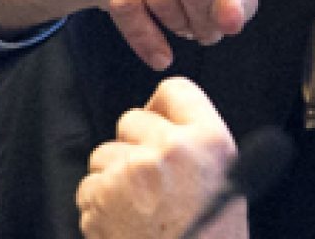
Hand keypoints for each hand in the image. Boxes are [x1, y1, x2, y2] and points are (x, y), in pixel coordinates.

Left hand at [77, 78, 247, 238]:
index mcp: (209, 138)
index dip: (163, 109)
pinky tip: (124, 224)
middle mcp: (172, 148)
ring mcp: (134, 171)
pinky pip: (88, 186)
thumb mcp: (225, 174)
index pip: (175, 90)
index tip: (159, 128)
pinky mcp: (103, 198)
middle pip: (132, 119)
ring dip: (113, 177)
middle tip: (151, 182)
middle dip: (134, 146)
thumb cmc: (212, 233)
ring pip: (104, 153)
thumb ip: (195, 139)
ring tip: (138, 209)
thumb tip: (155, 115)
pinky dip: (98, 206)